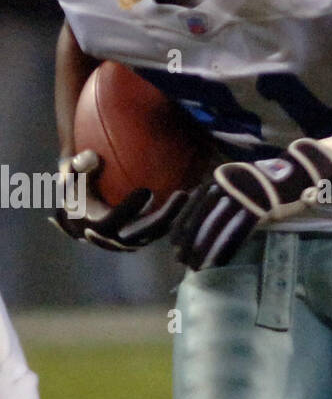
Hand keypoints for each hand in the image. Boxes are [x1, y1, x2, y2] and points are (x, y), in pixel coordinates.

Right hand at [52, 149, 188, 251]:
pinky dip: (176, 214)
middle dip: (167, 214)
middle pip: (147, 231)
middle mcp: (117, 239)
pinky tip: (191, 193)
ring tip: (193, 193)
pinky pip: (163, 228)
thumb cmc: (76, 189)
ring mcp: (133, 241)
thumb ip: (78, 166)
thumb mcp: (71, 175)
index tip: (147, 190)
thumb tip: (93, 157)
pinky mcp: (144, 238)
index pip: (115, 220)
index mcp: (96, 226)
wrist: (81, 215)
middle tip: (183, 194)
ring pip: (159, 232)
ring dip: (178, 215)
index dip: (130, 208)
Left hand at [170, 138, 331, 270]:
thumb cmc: (270, 183)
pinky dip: (224, 251)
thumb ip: (222, 197)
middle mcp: (225, 186)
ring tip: (197, 267)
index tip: (176, 246)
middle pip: (200, 220)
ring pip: (215, 229)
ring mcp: (241, 196)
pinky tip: (217, 263)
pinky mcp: (257, 208)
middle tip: (183, 262)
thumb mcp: (240, 184)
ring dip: (204, 251)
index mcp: (218, 179)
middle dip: (190, 244)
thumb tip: (205, 219)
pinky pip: (235, 234)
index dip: (183, 229)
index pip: (192, 206)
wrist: (299, 173)